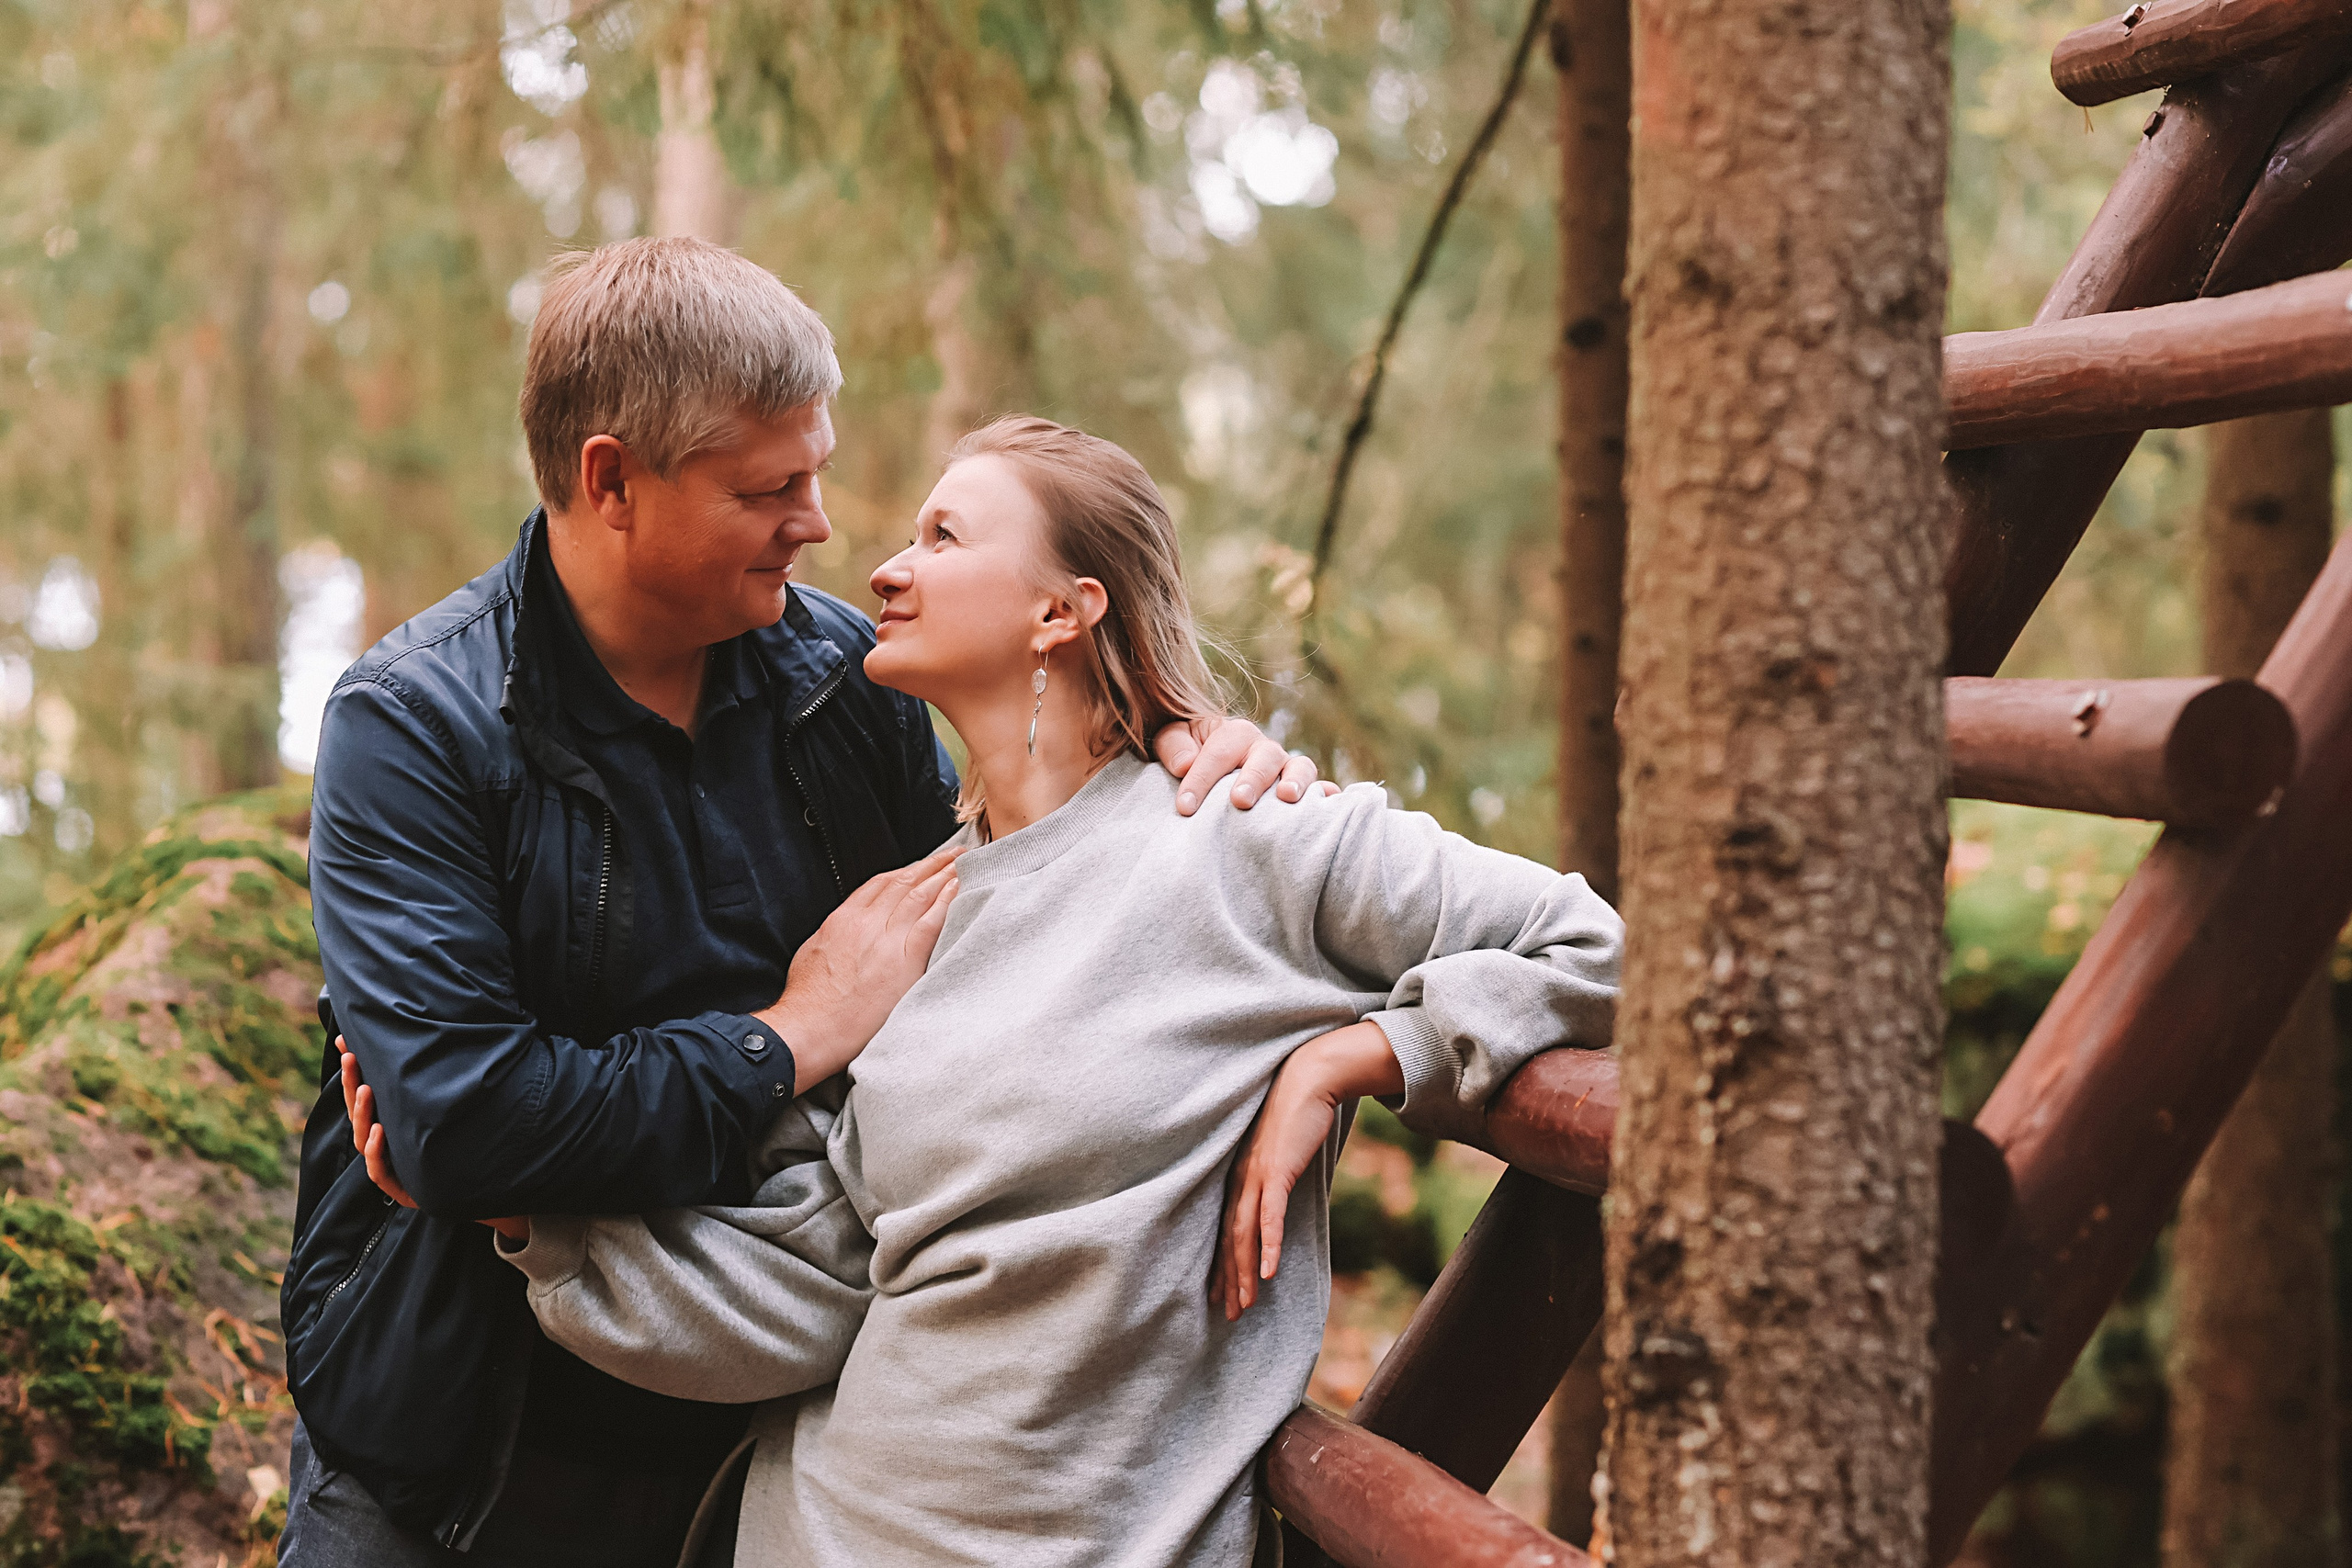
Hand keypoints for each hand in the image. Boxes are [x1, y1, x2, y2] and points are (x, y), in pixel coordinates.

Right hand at [340, 1041, 528, 1240]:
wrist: (479, 1190)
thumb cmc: (460, 1143)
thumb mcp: (447, 1108)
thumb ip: (436, 1082)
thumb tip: (438, 1037)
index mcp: (389, 1121)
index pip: (363, 1091)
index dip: (352, 1068)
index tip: (344, 1039)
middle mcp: (383, 1141)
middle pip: (359, 1111)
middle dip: (353, 1083)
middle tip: (351, 1057)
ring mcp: (389, 1165)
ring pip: (364, 1138)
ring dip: (363, 1113)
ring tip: (366, 1090)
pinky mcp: (400, 1189)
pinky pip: (380, 1171)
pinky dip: (376, 1151)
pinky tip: (378, 1132)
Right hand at [759, 840, 961, 1091]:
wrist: (808, 1029)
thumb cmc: (807, 1001)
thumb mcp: (813, 954)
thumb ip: (835, 936)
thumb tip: (846, 929)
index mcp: (843, 919)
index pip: (881, 884)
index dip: (907, 871)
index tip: (924, 865)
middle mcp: (866, 923)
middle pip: (905, 883)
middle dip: (932, 865)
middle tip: (955, 854)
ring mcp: (886, 940)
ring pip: (921, 895)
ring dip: (946, 875)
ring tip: (966, 864)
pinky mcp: (905, 961)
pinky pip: (932, 922)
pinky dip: (948, 901)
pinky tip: (962, 889)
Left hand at [1154, 717, 1336, 814]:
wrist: (1206, 767)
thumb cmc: (1188, 754)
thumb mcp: (1172, 740)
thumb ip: (1173, 744)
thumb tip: (1185, 763)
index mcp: (1233, 733)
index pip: (1220, 751)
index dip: (1201, 778)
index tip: (1185, 806)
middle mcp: (1263, 749)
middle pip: (1265, 756)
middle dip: (1253, 778)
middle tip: (1240, 801)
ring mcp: (1286, 769)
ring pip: (1300, 767)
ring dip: (1296, 781)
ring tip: (1287, 798)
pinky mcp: (1301, 790)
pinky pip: (1322, 789)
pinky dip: (1327, 795)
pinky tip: (1329, 805)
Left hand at [1212, 1021, 1405, 1320]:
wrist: (1308, 1079)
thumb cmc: (1295, 1114)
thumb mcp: (1280, 1150)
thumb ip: (1275, 1174)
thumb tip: (1276, 1192)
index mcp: (1240, 1178)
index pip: (1226, 1230)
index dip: (1222, 1265)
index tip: (1220, 1295)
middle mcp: (1241, 1180)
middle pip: (1230, 1240)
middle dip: (1229, 1280)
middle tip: (1228, 1314)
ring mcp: (1257, 1176)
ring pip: (1245, 1234)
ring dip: (1245, 1273)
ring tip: (1244, 1305)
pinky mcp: (1277, 1170)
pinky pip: (1270, 1215)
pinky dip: (1269, 1244)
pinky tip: (1269, 1271)